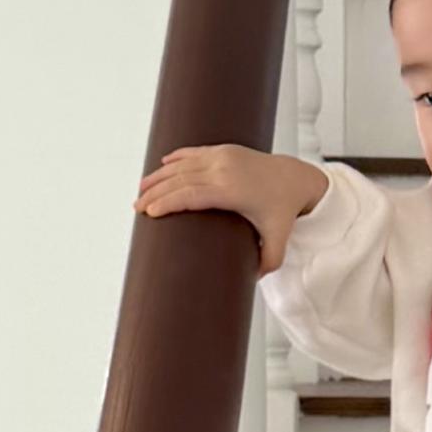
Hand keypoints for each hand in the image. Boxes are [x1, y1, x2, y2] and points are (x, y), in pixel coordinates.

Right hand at [135, 146, 327, 273]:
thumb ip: (268, 262)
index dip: (168, 202)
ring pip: (183, 164)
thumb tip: (251, 281)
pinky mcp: (224, 150)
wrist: (295, 178)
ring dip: (159, 176)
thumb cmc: (283, 209)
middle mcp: (224, 169)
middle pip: (180, 179)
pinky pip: (193, 152)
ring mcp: (223, 156)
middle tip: (136, 207)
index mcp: (231, 190)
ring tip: (140, 189)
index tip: (149, 212)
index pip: (191, 195)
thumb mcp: (279, 239)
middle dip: (155, 192)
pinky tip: (161, 165)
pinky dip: (176, 158)